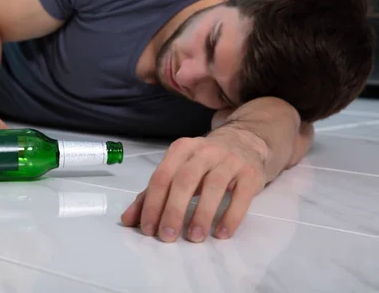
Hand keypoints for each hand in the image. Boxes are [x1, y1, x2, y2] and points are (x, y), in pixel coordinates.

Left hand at [121, 128, 267, 242]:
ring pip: (213, 186)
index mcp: (181, 149)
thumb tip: (128, 220)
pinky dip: (231, 215)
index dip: (152, 203)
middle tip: (167, 236)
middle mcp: (204, 151)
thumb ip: (152, 194)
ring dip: (201, 214)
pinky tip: (221, 233)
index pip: (162, 176)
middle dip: (173, 210)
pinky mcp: (250, 173)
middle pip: (185, 180)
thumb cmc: (204, 162)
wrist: (246, 142)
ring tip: (194, 237)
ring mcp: (229, 160)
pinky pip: (241, 195)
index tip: (148, 229)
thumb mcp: (177, 170)